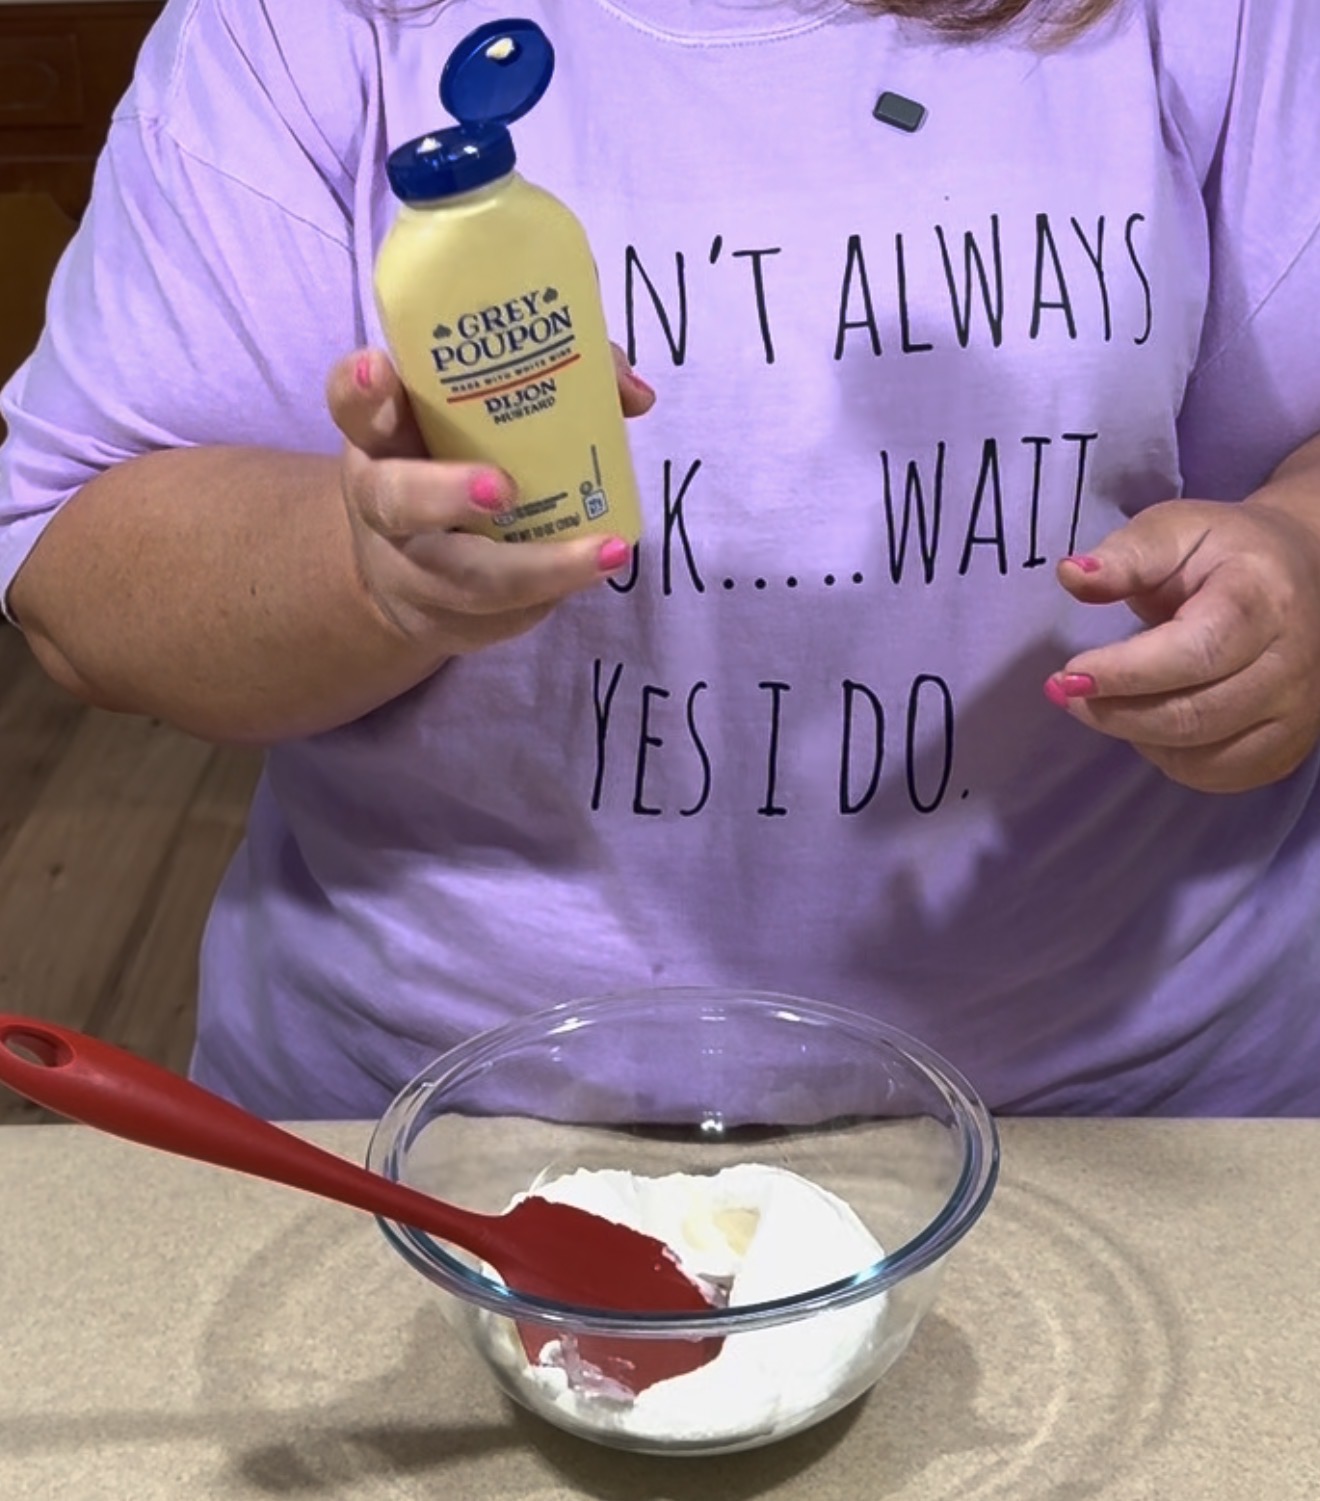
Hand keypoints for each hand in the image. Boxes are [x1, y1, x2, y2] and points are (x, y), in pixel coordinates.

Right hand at [324, 345, 654, 654]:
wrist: (411, 571)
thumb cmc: (458, 466)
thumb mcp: (472, 423)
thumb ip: (549, 385)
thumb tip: (633, 393)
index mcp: (382, 438)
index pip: (354, 406)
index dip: (362, 390)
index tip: (382, 370)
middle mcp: (384, 505)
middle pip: (397, 502)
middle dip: (445, 493)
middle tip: (502, 487)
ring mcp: (413, 573)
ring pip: (465, 580)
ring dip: (541, 568)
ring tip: (605, 551)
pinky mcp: (449, 624)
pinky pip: (503, 615)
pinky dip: (553, 592)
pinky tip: (594, 571)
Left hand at [1044, 496, 1319, 792]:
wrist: (1303, 570)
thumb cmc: (1224, 552)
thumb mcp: (1175, 530)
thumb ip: (1126, 556)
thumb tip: (1071, 575)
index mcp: (1262, 599)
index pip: (1195, 652)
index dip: (1126, 671)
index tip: (1070, 674)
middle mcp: (1291, 663)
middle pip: (1194, 714)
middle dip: (1116, 712)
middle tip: (1067, 694)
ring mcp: (1297, 712)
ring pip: (1203, 755)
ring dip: (1136, 736)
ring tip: (1105, 703)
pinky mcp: (1289, 747)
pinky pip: (1218, 775)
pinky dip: (1170, 759)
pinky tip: (1148, 725)